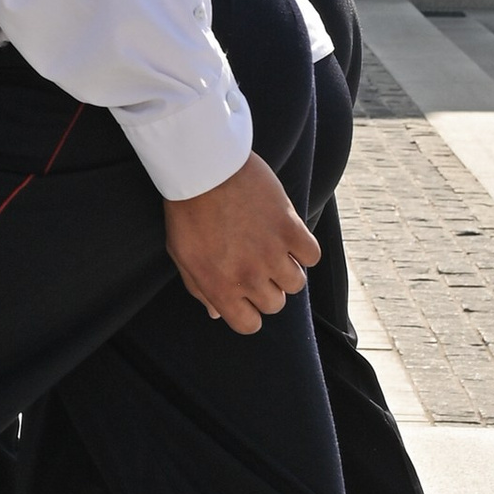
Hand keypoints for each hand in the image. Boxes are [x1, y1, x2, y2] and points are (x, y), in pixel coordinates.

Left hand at [164, 151, 319, 334]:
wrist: (203, 168)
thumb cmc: (187, 210)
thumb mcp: (181, 254)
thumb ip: (200, 288)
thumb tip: (215, 313)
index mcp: (220, 288)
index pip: (249, 325)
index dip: (249, 311)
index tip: (247, 294)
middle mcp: (249, 277)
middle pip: (275, 304)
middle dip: (267, 288)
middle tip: (256, 264)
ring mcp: (271, 254)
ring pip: (296, 283)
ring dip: (287, 268)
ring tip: (272, 247)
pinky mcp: (290, 229)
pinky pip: (312, 256)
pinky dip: (303, 248)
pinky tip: (287, 235)